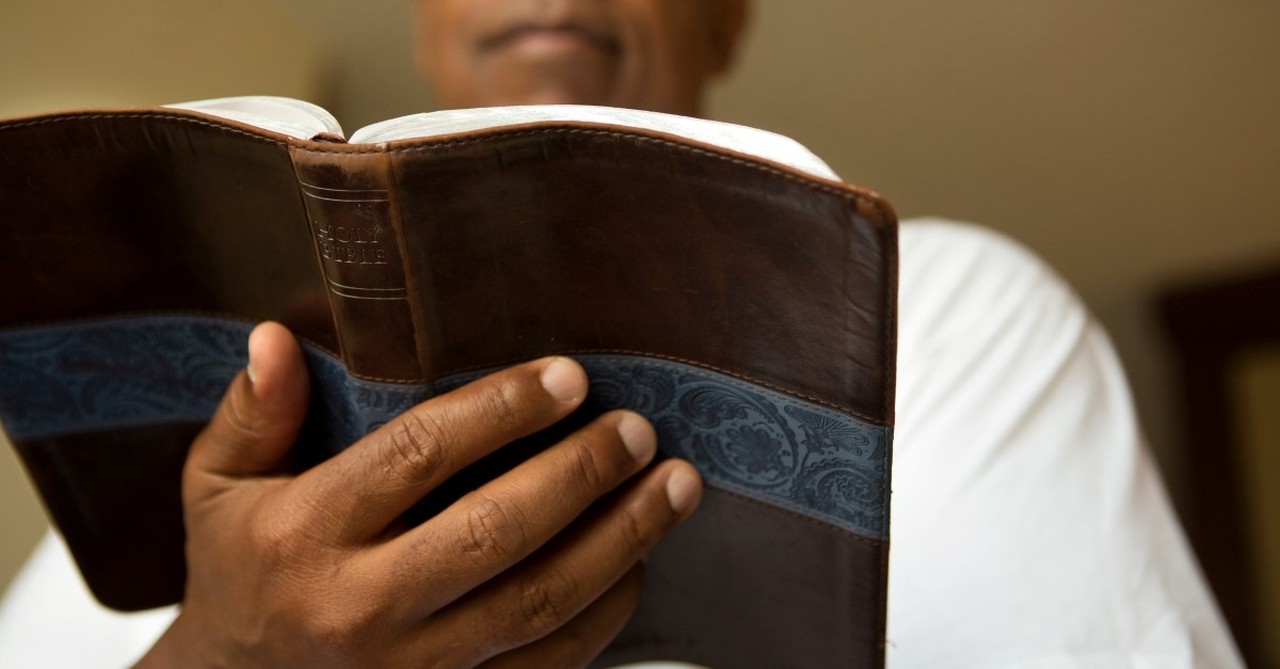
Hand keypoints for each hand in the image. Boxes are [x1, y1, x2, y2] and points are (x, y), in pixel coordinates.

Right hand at [136, 322, 701, 667]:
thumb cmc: (242, 566)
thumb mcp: (217, 485)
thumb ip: (253, 412)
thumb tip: (276, 337)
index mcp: (304, 534)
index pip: (418, 455)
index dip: (502, 410)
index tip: (569, 377)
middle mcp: (360, 606)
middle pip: (495, 530)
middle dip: (580, 473)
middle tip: (636, 429)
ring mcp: (413, 667)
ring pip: (539, 601)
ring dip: (621, 539)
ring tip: (675, 483)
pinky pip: (551, 662)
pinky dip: (608, 610)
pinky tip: (641, 557)